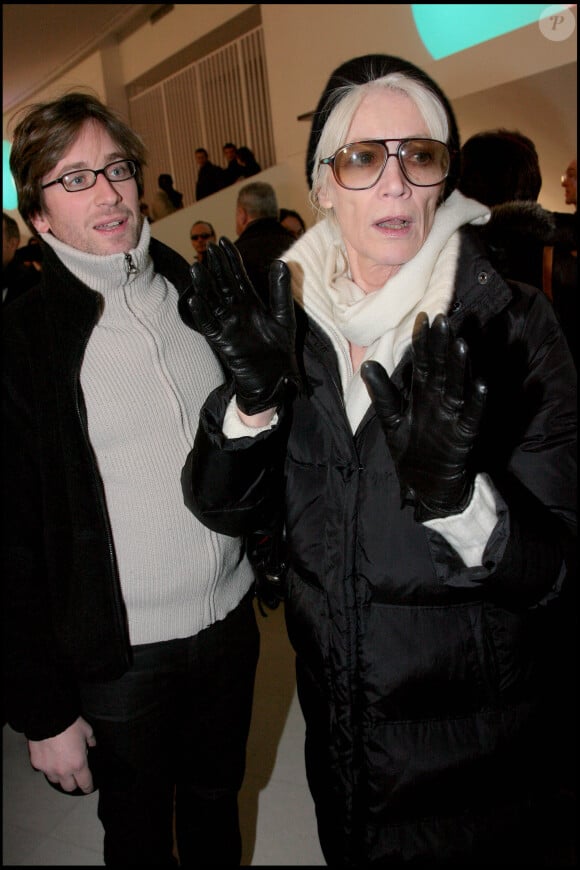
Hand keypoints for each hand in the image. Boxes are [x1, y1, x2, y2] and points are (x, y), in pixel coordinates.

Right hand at [28, 716, 96, 794]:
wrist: (48, 719)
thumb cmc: (69, 724)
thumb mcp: (87, 730)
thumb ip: (91, 741)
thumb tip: (92, 745)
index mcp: (78, 764)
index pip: (85, 783)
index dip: (88, 787)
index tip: (88, 788)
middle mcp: (63, 770)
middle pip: (68, 787)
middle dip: (73, 783)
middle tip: (75, 777)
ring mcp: (49, 769)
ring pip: (55, 780)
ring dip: (59, 776)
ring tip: (61, 767)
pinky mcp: (37, 764)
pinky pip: (44, 770)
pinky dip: (48, 767)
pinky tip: (50, 759)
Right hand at [181, 237, 299, 415]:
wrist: (276, 378)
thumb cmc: (280, 350)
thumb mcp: (284, 316)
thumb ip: (280, 291)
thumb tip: (280, 261)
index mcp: (251, 303)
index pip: (238, 276)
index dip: (230, 259)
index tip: (222, 241)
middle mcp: (237, 312)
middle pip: (222, 285)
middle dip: (216, 266)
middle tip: (207, 247)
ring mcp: (228, 326)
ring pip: (213, 302)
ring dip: (204, 286)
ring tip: (197, 268)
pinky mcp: (224, 342)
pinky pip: (210, 326)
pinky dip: (203, 314)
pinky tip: (196, 300)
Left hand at [361, 312, 486, 521]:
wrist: (424, 489)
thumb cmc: (410, 452)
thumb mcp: (391, 421)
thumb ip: (383, 394)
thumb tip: (367, 364)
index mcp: (422, 395)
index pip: (422, 363)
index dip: (422, 342)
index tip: (422, 318)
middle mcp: (439, 401)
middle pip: (440, 369)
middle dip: (441, 346)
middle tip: (443, 319)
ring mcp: (452, 417)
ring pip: (457, 387)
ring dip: (460, 368)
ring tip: (461, 345)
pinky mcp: (463, 437)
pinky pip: (471, 418)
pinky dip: (476, 403)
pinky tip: (480, 385)